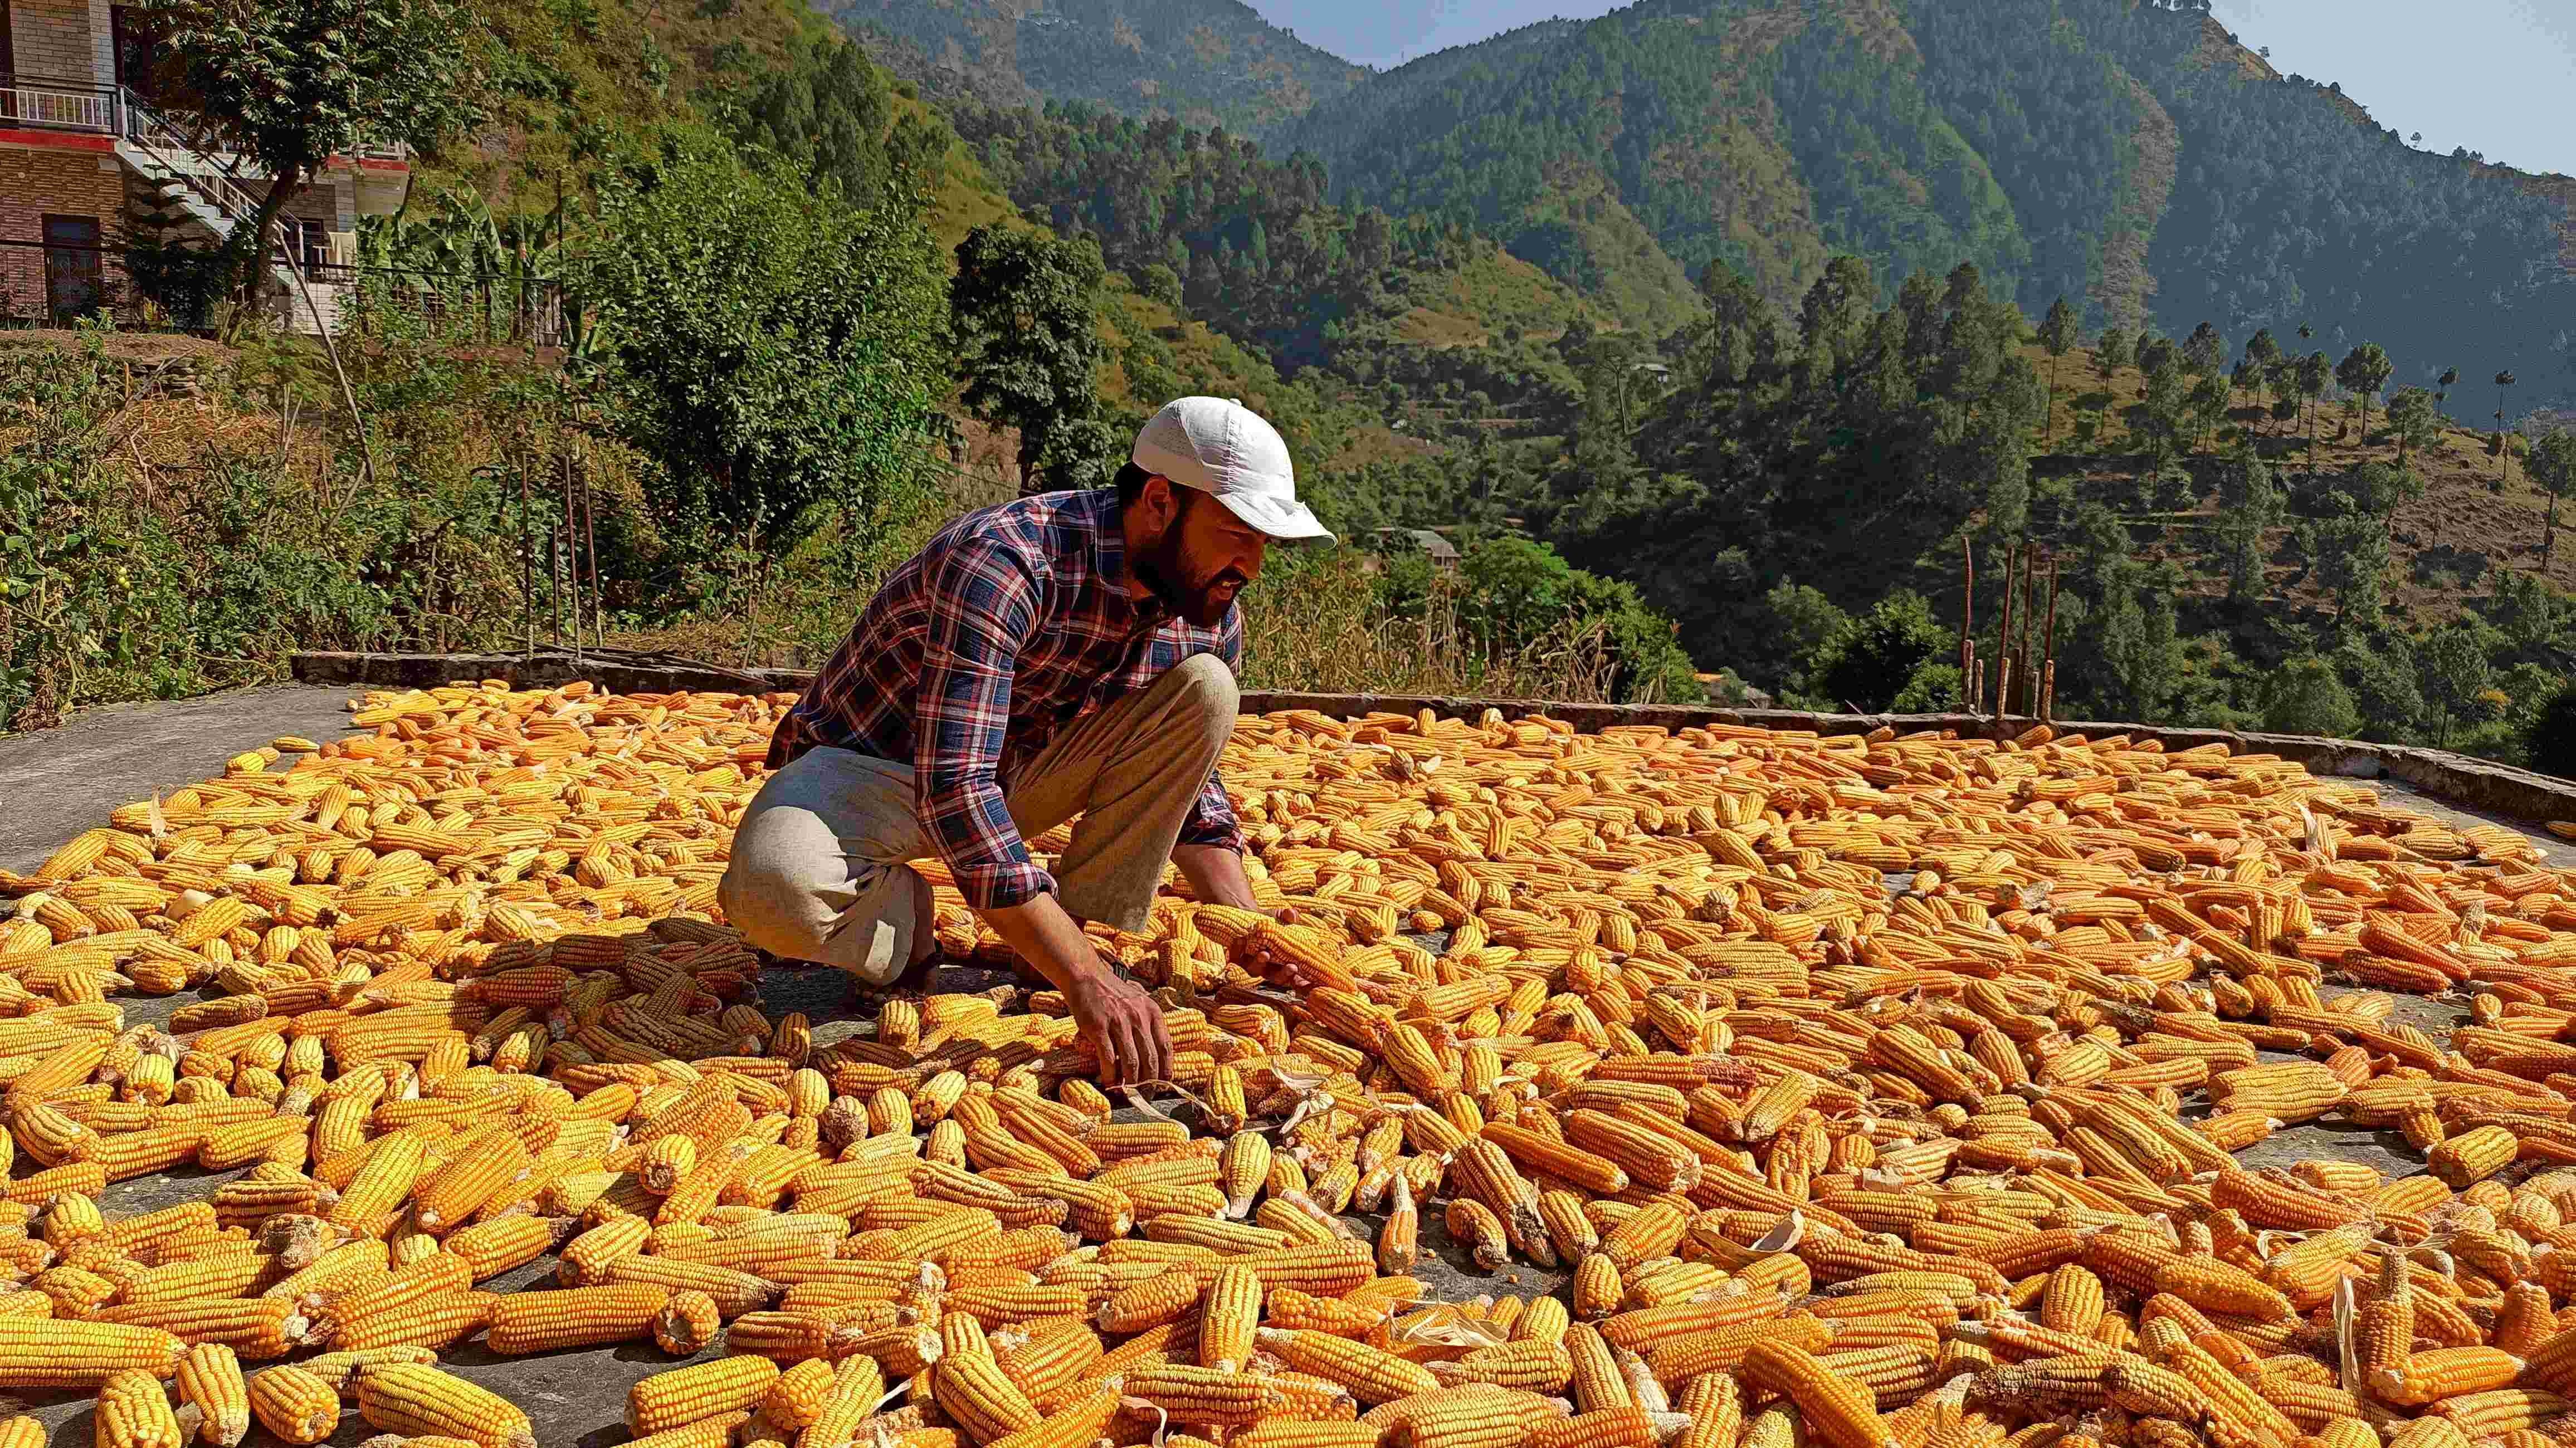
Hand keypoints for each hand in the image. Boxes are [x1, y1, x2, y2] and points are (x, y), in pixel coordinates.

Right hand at [1067, 966, 1173, 1087]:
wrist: (1087, 977)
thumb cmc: (1113, 994)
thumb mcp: (1138, 1003)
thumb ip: (1147, 1025)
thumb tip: (1153, 1057)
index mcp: (1152, 1012)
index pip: (1166, 1047)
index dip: (1166, 1070)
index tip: (1164, 1084)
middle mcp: (1139, 1017)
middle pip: (1150, 1059)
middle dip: (1149, 1083)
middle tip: (1145, 1095)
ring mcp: (1119, 1022)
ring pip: (1131, 1062)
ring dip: (1130, 1083)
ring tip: (1127, 1093)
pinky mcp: (1098, 1028)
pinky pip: (1108, 1058)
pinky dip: (1110, 1075)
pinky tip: (1109, 1083)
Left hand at [1227, 913, 1321, 990]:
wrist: (1247, 917)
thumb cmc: (1270, 921)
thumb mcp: (1280, 916)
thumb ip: (1288, 916)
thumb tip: (1291, 913)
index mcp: (1283, 963)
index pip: (1295, 978)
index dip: (1302, 982)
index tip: (1310, 980)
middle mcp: (1268, 968)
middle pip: (1277, 978)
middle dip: (1285, 974)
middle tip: (1292, 967)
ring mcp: (1251, 965)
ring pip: (1256, 971)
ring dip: (1261, 964)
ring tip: (1265, 954)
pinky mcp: (1235, 959)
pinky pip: (1235, 959)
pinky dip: (1237, 950)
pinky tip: (1240, 940)